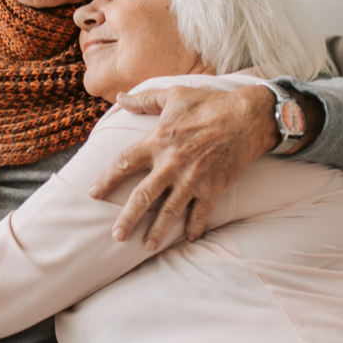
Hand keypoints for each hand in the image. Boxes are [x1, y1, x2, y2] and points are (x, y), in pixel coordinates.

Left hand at [90, 84, 287, 246]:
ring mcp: (193, 179)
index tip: (93, 193)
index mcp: (157, 141)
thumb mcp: (174, 95)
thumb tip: (119, 97)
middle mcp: (171, 164)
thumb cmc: (209, 103)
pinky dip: (194, 228)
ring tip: (146, 247)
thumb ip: (144, 99)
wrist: (248, 117)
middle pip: (142, 196)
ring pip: (169, 211)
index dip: (106, 179)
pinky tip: (188, 238)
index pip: (124, 163)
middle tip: (116, 235)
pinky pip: (200, 213)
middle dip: (127, 218)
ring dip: (157, 231)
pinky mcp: (213, 188)